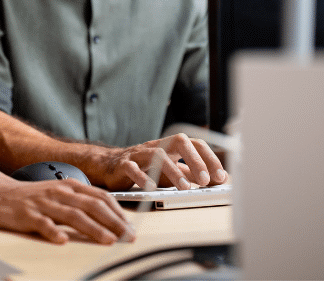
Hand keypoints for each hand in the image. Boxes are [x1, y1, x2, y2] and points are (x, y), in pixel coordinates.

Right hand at [0, 178, 135, 244]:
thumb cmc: (32, 197)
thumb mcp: (59, 194)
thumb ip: (80, 203)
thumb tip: (107, 218)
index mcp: (69, 186)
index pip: (100, 197)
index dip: (118, 212)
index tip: (130, 227)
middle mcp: (59, 192)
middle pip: (91, 205)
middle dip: (113, 222)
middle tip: (127, 237)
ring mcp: (44, 203)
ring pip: (72, 215)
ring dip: (93, 228)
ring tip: (107, 240)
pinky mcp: (28, 215)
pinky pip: (42, 224)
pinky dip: (53, 232)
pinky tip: (62, 241)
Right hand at [95, 133, 227, 190]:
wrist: (109, 166)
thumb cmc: (144, 168)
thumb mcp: (170, 170)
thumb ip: (190, 174)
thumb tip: (216, 181)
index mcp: (169, 147)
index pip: (194, 143)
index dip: (209, 157)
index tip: (221, 176)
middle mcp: (156, 146)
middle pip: (178, 141)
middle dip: (194, 159)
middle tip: (205, 180)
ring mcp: (139, 154)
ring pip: (157, 154)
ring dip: (173, 171)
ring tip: (185, 188)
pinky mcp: (123, 165)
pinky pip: (133, 168)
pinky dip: (143, 178)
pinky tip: (152, 188)